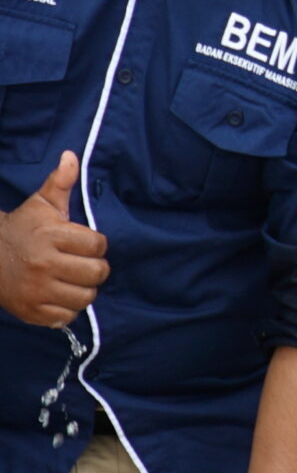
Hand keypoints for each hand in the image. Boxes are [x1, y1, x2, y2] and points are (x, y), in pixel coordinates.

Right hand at [0, 152, 108, 327]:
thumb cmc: (22, 228)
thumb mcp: (40, 204)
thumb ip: (60, 182)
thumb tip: (71, 156)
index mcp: (50, 236)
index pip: (98, 245)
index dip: (96, 244)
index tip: (84, 243)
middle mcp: (44, 264)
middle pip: (97, 273)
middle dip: (95, 268)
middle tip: (82, 263)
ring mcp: (36, 290)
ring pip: (86, 297)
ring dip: (84, 289)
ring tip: (73, 279)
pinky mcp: (30, 311)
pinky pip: (67, 316)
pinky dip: (68, 309)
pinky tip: (59, 294)